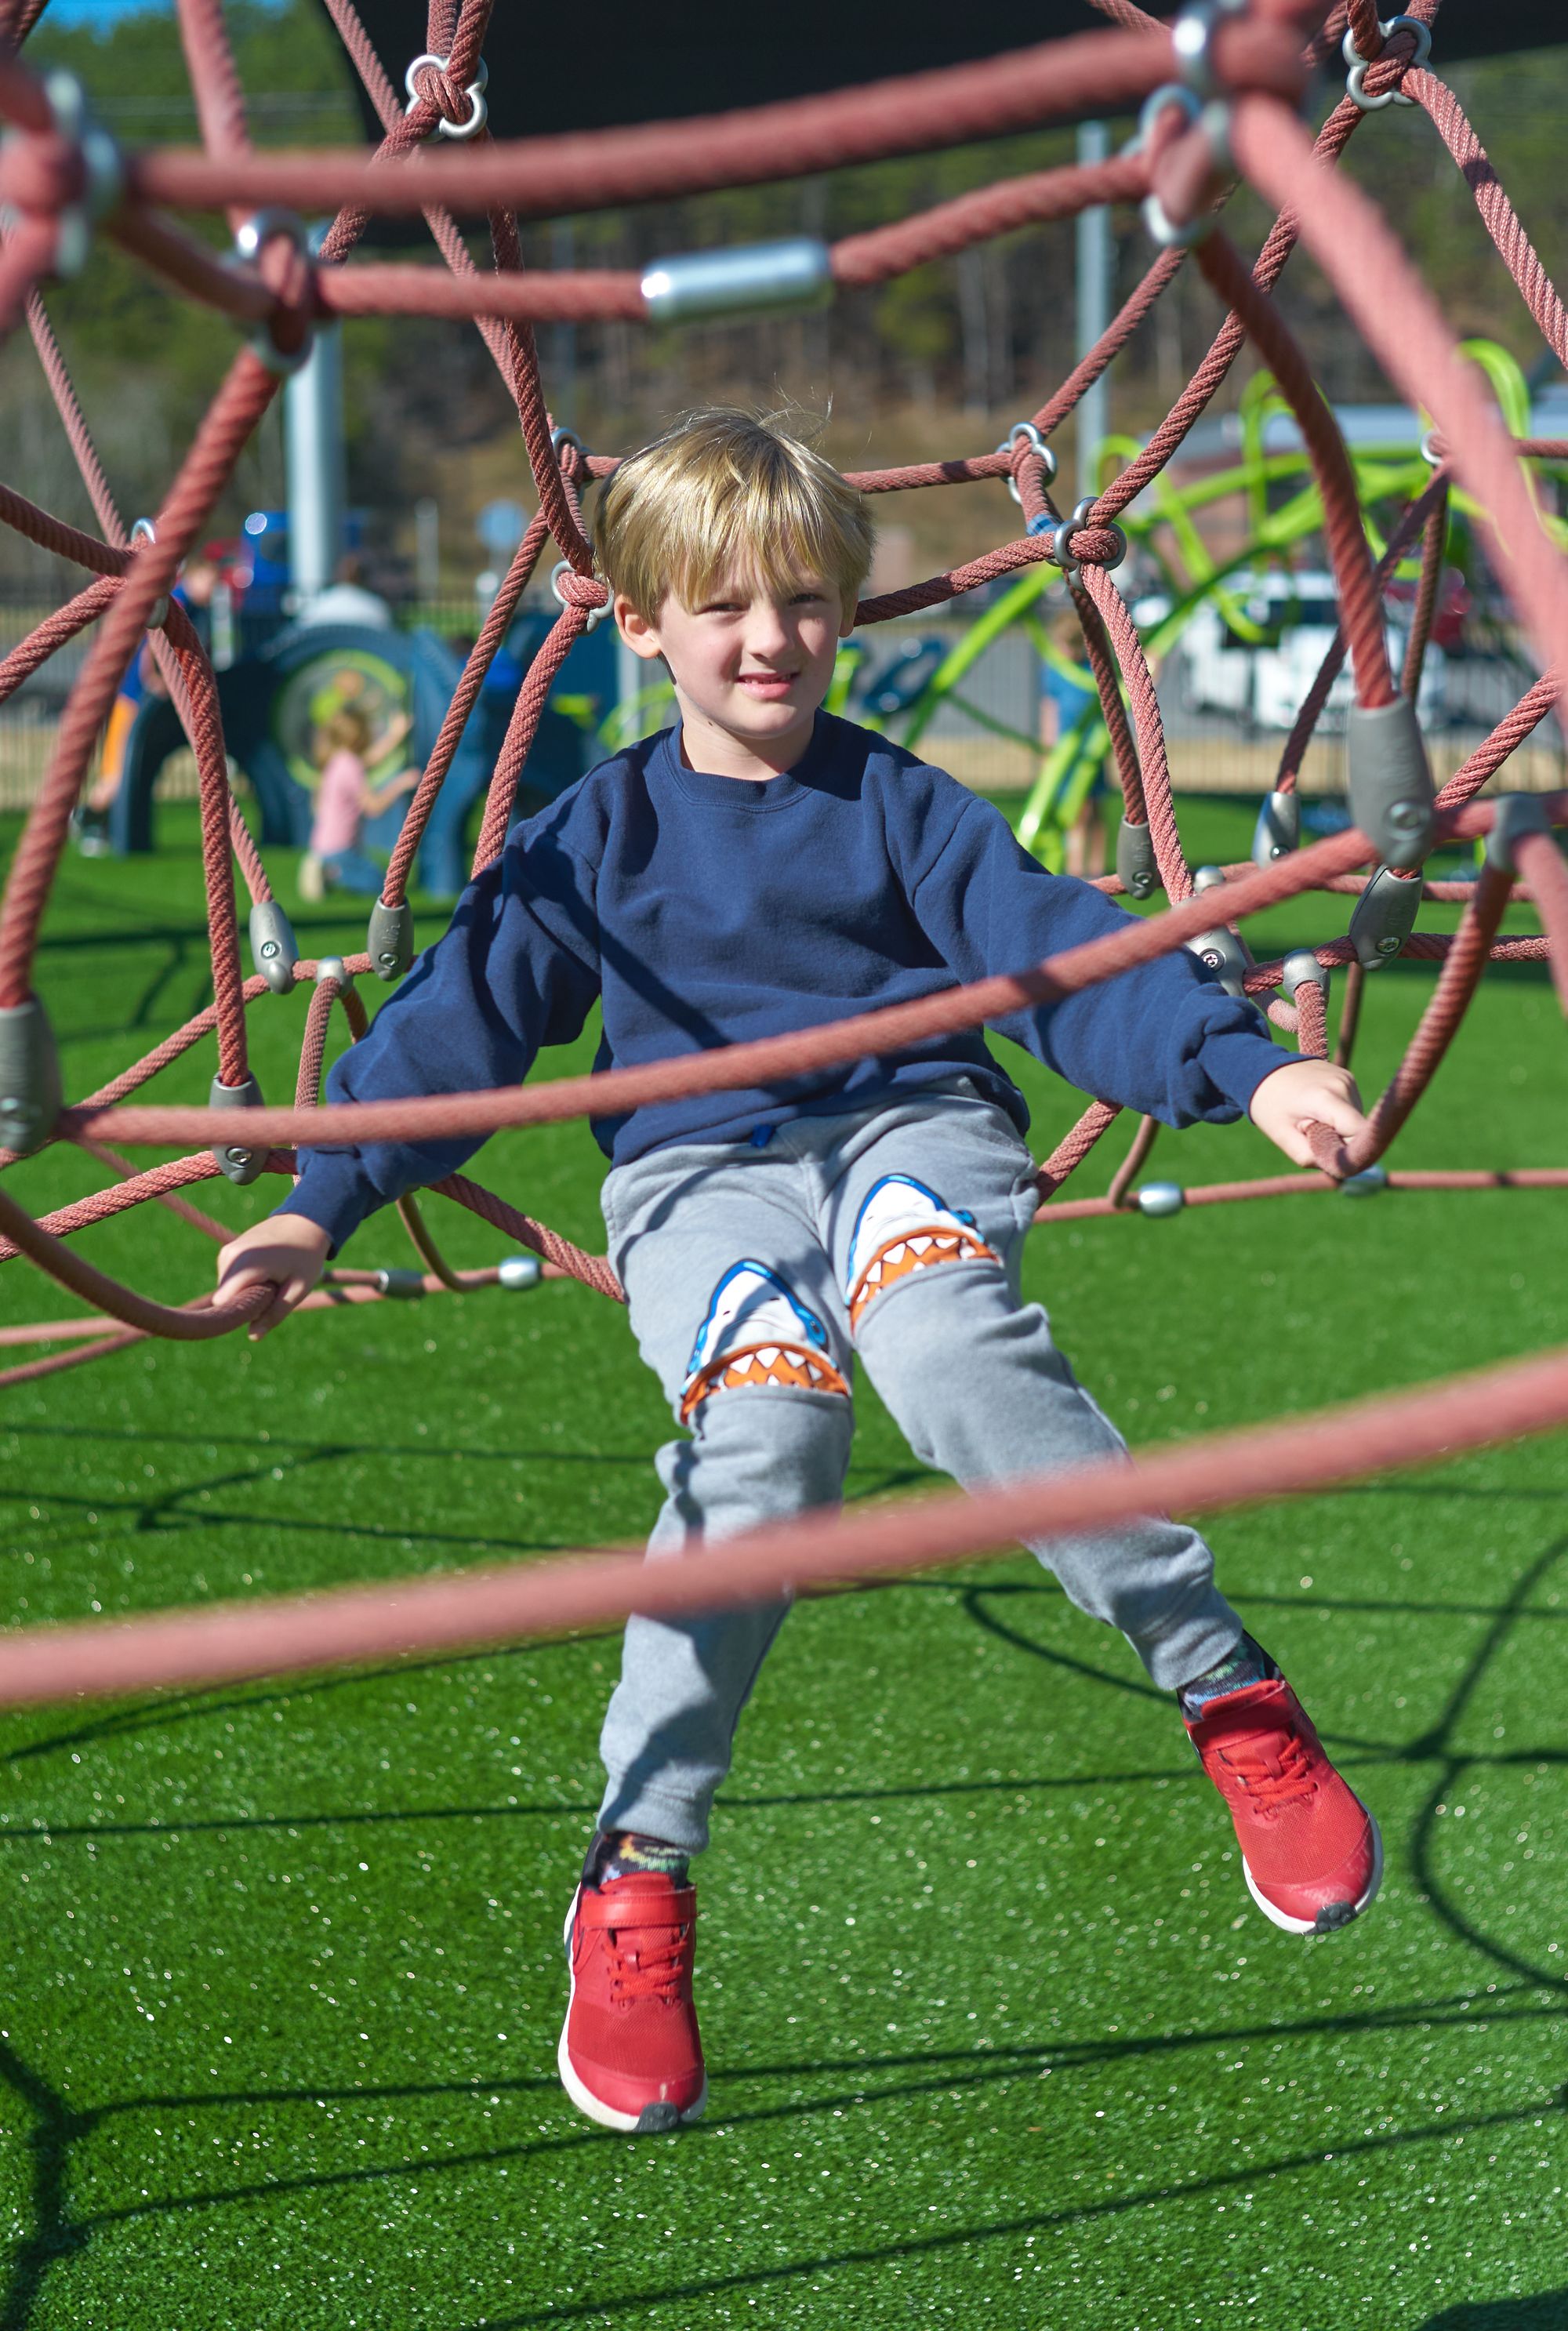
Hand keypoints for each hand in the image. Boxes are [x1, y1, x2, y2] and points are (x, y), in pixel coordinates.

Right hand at [215, 1215, 330, 1340]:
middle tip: (274, 1290)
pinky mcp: (227, 1251)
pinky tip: (264, 1272)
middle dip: (245, 1302)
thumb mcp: (298, 1288)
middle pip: (225, 1298)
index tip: (263, 1308)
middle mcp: (230, 1256)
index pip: (223, 1302)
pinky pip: (229, 1279)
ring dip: (246, 1292)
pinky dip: (244, 1282)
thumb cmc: (306, 1257)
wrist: (305, 1221)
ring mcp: (226, 1252)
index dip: (240, 1312)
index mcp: (247, 1264)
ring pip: (226, 1290)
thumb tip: (253, 1337)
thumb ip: (275, 1313)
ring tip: (271, 1279)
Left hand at [1247, 1058, 1366, 1171]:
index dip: (1352, 1151)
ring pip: (1354, 1120)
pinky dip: (1336, 1116)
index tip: (1333, 1155)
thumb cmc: (1269, 1105)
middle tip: (1309, 1132)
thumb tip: (1340, 1167)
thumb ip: (1310, 1156)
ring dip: (1337, 1128)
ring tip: (1309, 1117)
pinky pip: (1349, 1108)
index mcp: (1326, 1098)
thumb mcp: (1282, 1136)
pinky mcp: (1347, 1078)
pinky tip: (1315, 1108)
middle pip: (1356, 1129)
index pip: (1359, 1133)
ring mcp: (1346, 1079)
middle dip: (1338, 1140)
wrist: (1261, 1069)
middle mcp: (1342, 1085)